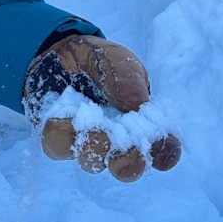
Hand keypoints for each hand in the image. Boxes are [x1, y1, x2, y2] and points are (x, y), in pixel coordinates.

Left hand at [22, 35, 180, 181]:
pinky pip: (58, 146)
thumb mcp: (118, 61)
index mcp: (143, 126)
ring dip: (93, 144)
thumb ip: (129, 79)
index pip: (163, 151)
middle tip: (123, 142)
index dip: (164, 152)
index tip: (158, 140)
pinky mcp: (58, 139)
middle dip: (127, 160)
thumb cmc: (101, 62)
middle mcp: (116, 143)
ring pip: (92, 162)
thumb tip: (139, 104)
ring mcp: (86, 144)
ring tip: (90, 122)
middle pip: (128, 169)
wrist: (60, 52)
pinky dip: (61, 131)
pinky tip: (64, 113)